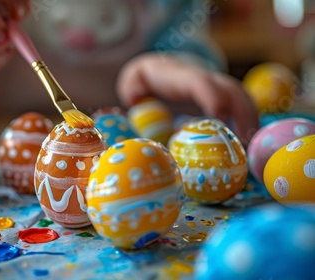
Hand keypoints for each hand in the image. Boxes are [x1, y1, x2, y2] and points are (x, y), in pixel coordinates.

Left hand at [116, 54, 258, 144]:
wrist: (162, 69)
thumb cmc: (147, 80)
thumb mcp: (134, 81)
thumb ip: (132, 89)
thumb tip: (135, 99)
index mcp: (184, 77)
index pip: (203, 84)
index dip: (213, 99)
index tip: (218, 121)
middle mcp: (208, 79)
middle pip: (233, 92)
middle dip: (242, 115)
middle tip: (243, 143)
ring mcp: (220, 88)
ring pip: (243, 100)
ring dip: (250, 122)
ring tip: (248, 149)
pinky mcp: (226, 99)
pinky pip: (244, 109)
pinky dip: (249, 125)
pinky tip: (246, 146)